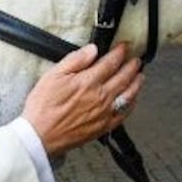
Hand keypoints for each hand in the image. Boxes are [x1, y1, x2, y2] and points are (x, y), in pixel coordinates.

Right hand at [22, 43, 143, 156]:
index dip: (120, 52)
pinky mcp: (104, 126)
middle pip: (124, 77)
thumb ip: (75, 60)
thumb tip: (92, 49)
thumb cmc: (43, 107)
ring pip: (128, 94)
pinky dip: (132, 104)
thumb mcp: (53, 75)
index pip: (111, 62)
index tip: (124, 47)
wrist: (40, 135)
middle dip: (132, 66)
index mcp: (89, 81)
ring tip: (140, 76)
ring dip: (137, 83)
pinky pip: (124, 113)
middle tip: (136, 60)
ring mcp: (105, 112)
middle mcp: (101, 96)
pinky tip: (133, 100)